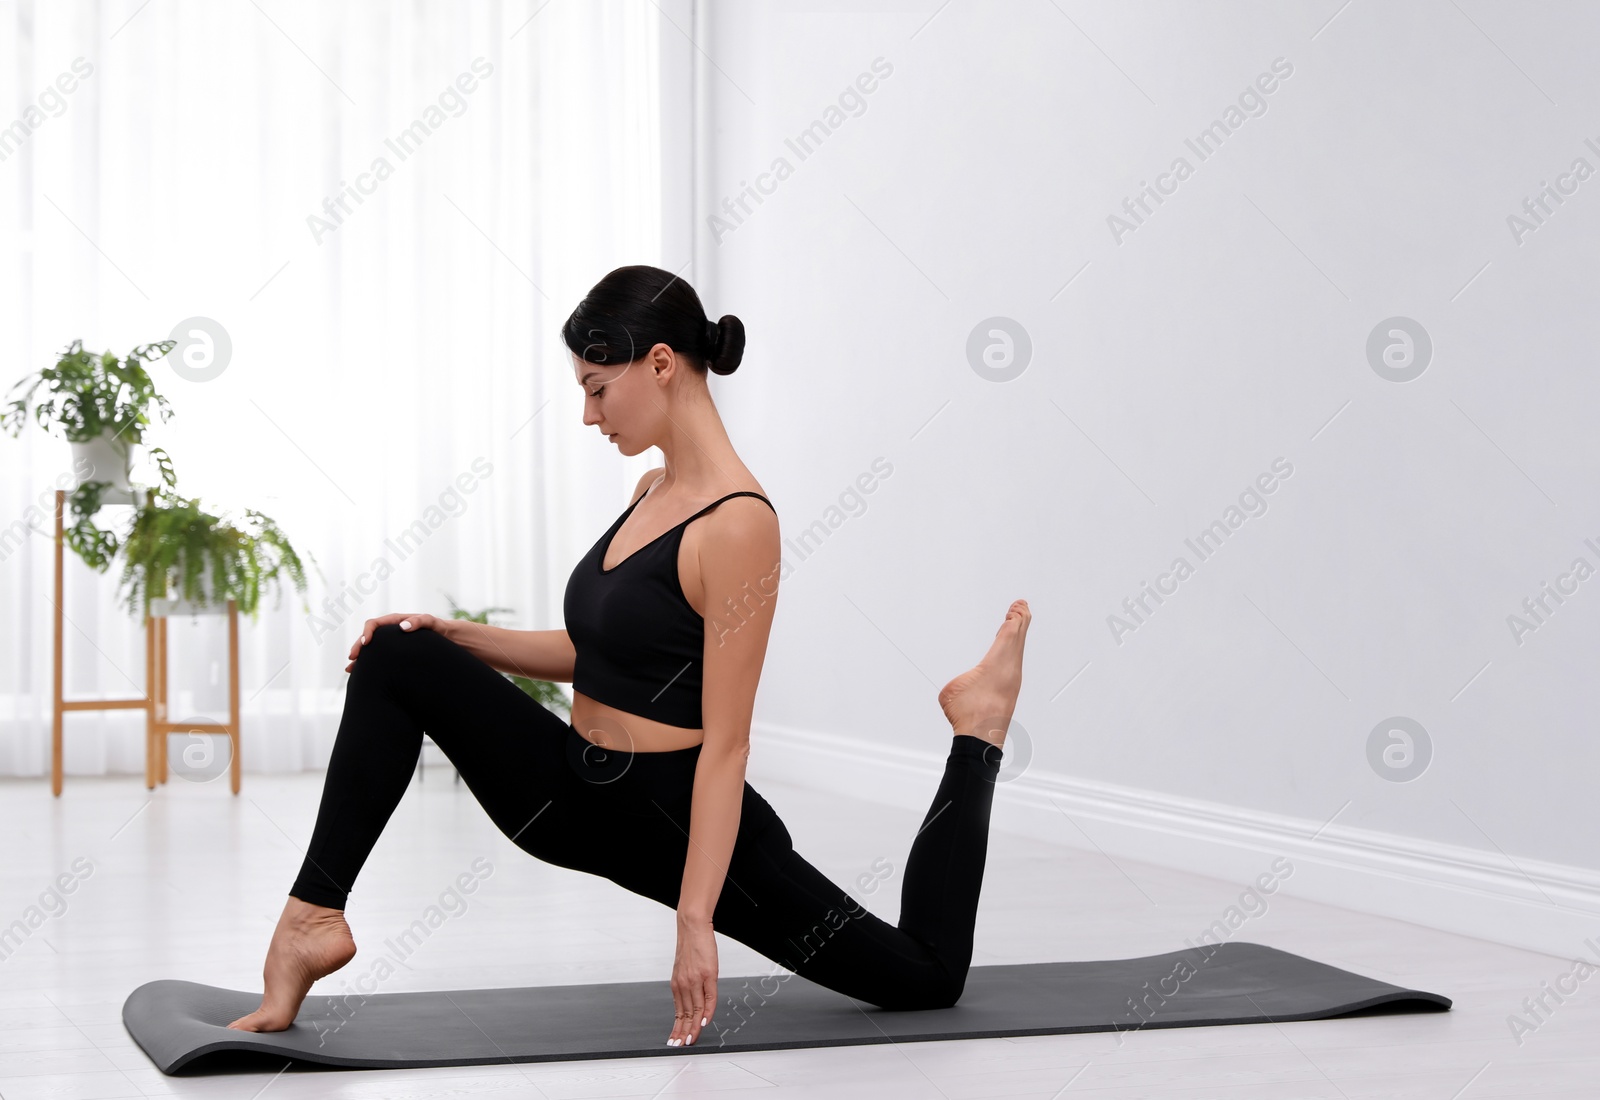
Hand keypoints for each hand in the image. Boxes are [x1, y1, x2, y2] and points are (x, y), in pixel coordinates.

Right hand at [345, 613, 446, 671]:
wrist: (446, 638)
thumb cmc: (439, 628)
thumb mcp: (432, 623)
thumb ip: (420, 621)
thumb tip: (403, 626)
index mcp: (396, 621)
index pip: (375, 624)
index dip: (367, 632)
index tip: (366, 643)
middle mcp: (391, 631)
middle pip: (368, 637)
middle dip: (358, 647)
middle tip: (352, 659)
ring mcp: (391, 643)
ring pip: (371, 649)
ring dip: (360, 658)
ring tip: (351, 669)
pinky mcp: (394, 653)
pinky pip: (379, 657)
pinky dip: (369, 664)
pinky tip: (362, 674)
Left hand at [667, 914, 716, 1046]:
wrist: (693, 927)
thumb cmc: (691, 946)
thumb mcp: (685, 968)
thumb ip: (688, 985)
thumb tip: (692, 1000)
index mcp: (677, 984)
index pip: (679, 1011)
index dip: (678, 1027)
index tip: (676, 1039)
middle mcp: (683, 984)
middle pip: (685, 1013)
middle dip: (683, 1031)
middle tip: (681, 1045)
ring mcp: (695, 980)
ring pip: (695, 1009)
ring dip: (693, 1026)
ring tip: (691, 1039)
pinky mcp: (708, 974)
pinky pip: (708, 998)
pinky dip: (707, 1012)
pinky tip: (705, 1022)